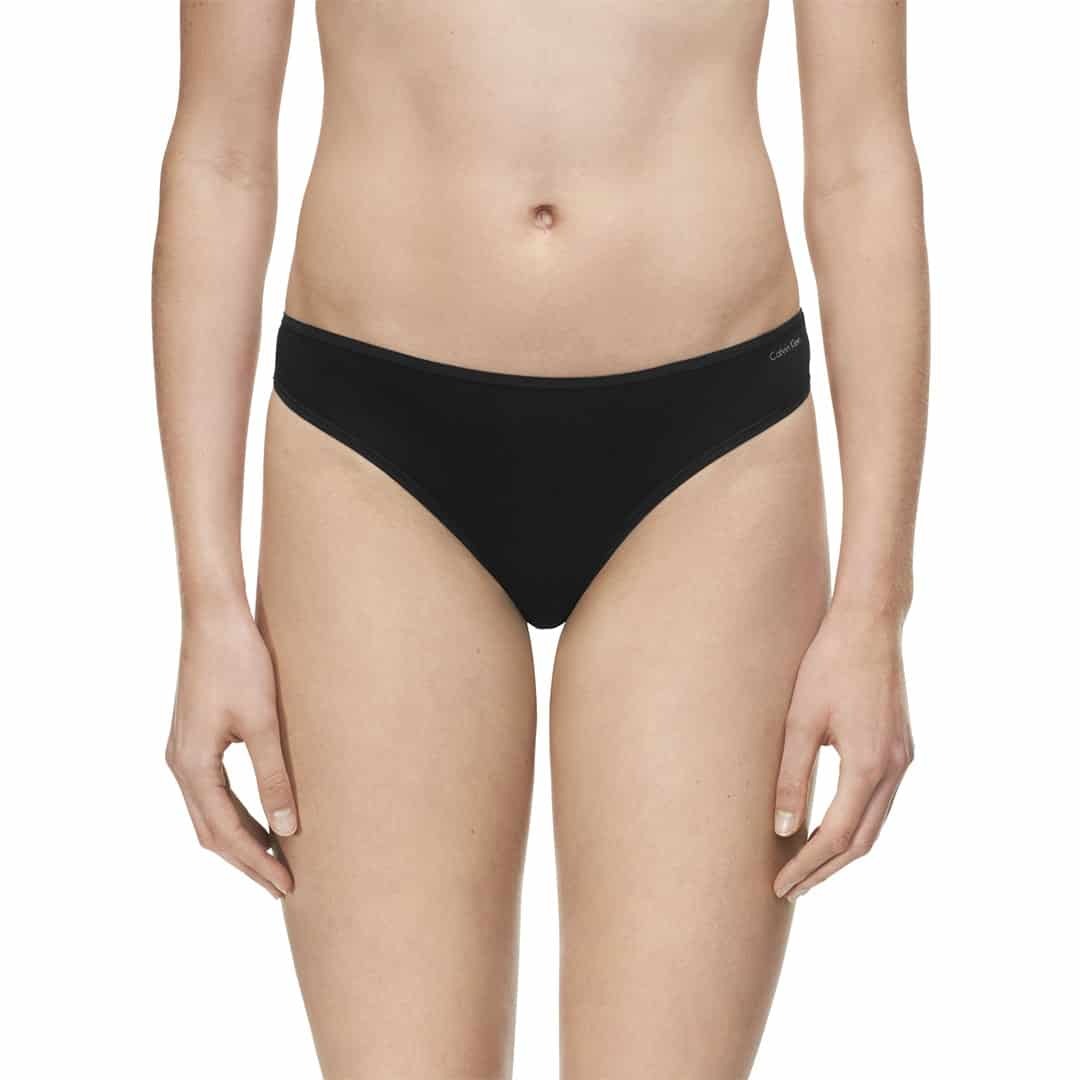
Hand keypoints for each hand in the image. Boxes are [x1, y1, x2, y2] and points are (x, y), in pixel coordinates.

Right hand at [166, 606, 296, 897]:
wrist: (213, 617)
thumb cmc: (241, 663)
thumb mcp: (264, 723)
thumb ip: (275, 776)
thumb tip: (288, 828)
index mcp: (193, 766)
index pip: (226, 833)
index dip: (257, 862)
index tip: (287, 886)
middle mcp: (179, 765)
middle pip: (211, 832)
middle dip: (247, 861)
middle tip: (283, 886)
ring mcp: (182, 753)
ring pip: (209, 814)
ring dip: (240, 839)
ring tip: (276, 860)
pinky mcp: (192, 740)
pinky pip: (211, 792)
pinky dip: (235, 814)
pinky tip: (261, 818)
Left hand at [772, 608, 913, 900]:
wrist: (869, 624)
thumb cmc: (827, 664)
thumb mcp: (799, 719)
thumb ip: (791, 776)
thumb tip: (782, 830)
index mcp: (869, 765)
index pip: (836, 835)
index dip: (807, 865)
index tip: (779, 885)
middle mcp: (894, 769)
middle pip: (861, 841)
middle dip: (824, 869)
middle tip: (789, 889)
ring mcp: (903, 760)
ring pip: (874, 825)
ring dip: (841, 851)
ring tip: (804, 869)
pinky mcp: (901, 748)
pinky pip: (879, 803)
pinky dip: (855, 825)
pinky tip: (828, 828)